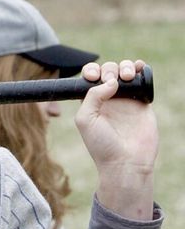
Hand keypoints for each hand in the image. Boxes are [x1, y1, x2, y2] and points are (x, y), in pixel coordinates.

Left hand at [75, 60, 157, 219]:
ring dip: (125, 67)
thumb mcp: (85, 119)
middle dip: (109, 70)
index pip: (90, 78)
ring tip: (127, 77)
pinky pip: (143, 80)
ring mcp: (126, 100)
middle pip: (108, 71)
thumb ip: (92, 96)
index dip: (91, 71)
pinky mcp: (143, 102)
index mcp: (91, 102)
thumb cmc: (102, 145)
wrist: (127, 161)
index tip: (93, 76)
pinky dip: (142, 69)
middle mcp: (108, 99)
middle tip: (112, 82)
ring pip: (125, 72)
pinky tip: (139, 67)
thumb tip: (111, 81)